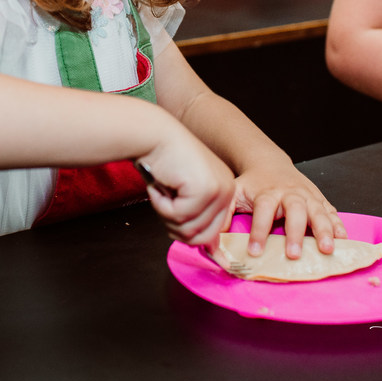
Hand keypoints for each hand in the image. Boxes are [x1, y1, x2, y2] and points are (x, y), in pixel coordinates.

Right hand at [139, 128, 235, 247]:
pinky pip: (178, 216)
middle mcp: (227, 191)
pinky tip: (159, 186)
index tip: (172, 225)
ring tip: (161, 192)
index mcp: (225, 191)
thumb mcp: (183, 193)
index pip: (214, 232)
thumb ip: (193, 216)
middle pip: (204, 237)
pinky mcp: (205, 190)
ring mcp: (219, 190)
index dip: (189, 235)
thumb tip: (200, 245)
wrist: (154, 135)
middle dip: (176, 228)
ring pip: (189, 229)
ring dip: (166, 214)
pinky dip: (161, 205)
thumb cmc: (163, 161)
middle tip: (162, 206)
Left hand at [233, 161, 345, 258]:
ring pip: (318, 211)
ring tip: (328, 249)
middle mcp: (290, 193)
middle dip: (295, 233)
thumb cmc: (252, 184)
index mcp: (267, 193)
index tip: (255, 252)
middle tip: (294, 254)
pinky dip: (339, 226)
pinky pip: (332, 213)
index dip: (259, 232)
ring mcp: (308, 196)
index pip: (263, 211)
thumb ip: (224, 213)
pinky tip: (344, 240)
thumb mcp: (235, 192)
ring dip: (324, 231)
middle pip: (295, 210)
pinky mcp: (320, 200)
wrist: (269, 164)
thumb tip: (212, 239)